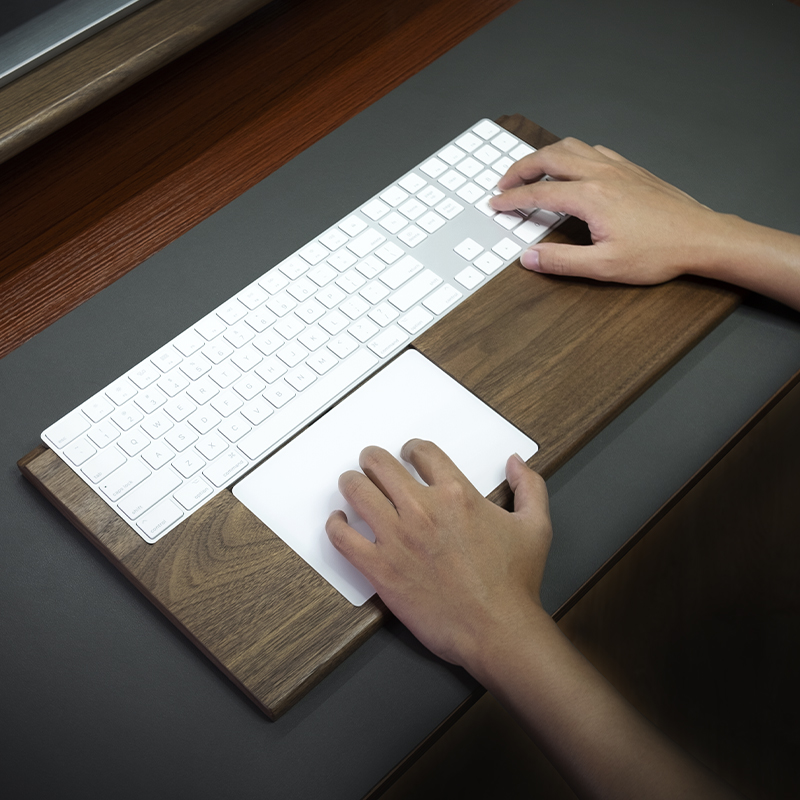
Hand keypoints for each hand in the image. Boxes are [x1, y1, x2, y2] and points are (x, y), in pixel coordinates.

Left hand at [325, 439, 551, 668]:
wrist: (498, 629)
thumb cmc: (515, 583)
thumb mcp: (536, 527)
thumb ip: (530, 487)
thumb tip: (517, 462)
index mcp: (456, 494)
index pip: (422, 453)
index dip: (411, 449)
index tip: (407, 454)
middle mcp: (422, 509)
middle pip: (380, 464)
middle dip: (372, 459)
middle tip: (370, 463)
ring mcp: (397, 537)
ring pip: (356, 491)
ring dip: (351, 483)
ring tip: (351, 484)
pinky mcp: (380, 568)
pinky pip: (342, 537)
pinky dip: (335, 524)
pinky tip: (338, 521)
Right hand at [490, 137, 722, 283]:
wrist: (701, 237)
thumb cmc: (659, 252)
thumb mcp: (604, 267)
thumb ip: (561, 261)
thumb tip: (528, 258)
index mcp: (590, 197)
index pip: (538, 194)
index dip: (512, 199)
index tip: (496, 204)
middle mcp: (601, 174)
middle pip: (549, 158)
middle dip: (520, 169)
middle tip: (504, 183)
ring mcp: (618, 167)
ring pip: (571, 146)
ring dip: (545, 156)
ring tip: (531, 171)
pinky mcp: (632, 169)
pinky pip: (594, 150)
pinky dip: (573, 154)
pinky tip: (573, 167)